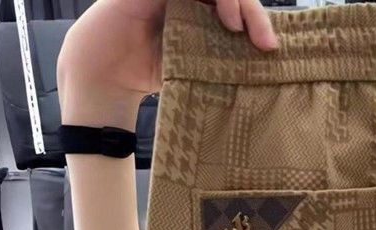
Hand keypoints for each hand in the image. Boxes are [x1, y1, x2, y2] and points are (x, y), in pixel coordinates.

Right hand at [58, 0, 277, 111]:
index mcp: (201, 8)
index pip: (237, 4)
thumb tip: (265, 69)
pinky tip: (215, 11)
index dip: (257, 19)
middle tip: (263, 41)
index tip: (269, 48)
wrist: (106, 76)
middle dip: (252, 10)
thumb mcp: (196, 67)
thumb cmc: (149, 71)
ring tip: (235, 26)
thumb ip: (224, 58)